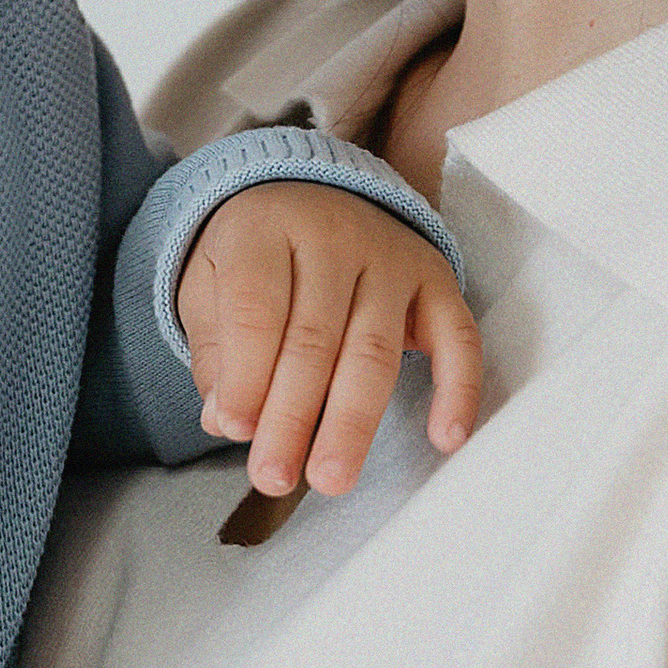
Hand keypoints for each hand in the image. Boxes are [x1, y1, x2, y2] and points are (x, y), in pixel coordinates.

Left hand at [174, 184, 483, 497]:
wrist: (309, 189)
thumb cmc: (256, 253)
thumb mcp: (209, 282)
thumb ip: (214, 348)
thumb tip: (225, 419)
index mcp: (264, 229)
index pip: (256, 309)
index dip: (245, 375)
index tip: (235, 430)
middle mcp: (334, 236)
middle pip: (314, 338)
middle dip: (293, 415)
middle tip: (274, 476)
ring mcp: (391, 256)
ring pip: (375, 349)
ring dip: (353, 422)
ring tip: (331, 478)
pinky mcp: (436, 277)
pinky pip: (457, 336)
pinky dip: (457, 389)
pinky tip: (444, 440)